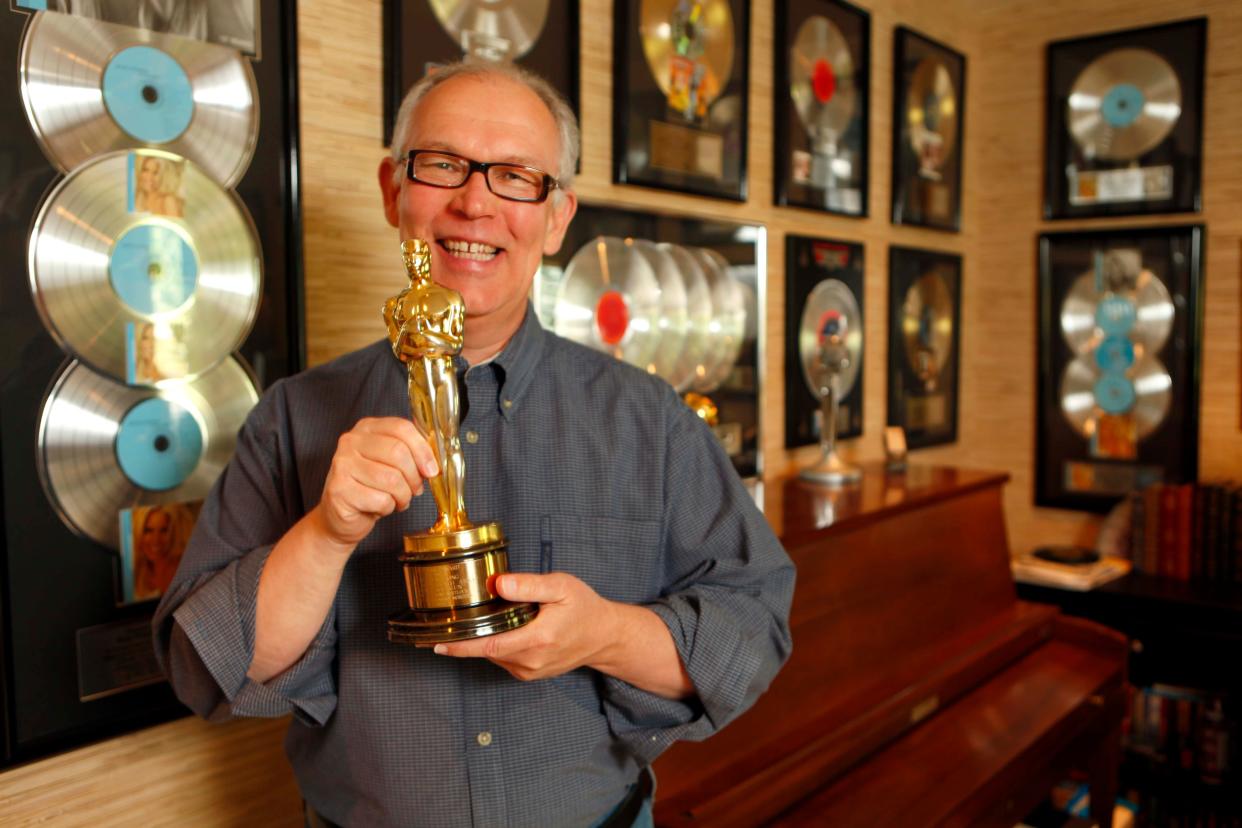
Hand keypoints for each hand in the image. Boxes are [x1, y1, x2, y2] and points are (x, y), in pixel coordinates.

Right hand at [312, 417, 438, 549]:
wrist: (341, 515)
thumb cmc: (370, 488)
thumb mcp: (391, 464)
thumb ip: (410, 455)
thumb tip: (432, 463)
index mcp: (367, 428)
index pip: (401, 428)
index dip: (423, 450)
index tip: (432, 469)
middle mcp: (351, 441)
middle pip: (398, 452)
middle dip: (414, 476)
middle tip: (415, 489)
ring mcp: (342, 464)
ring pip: (392, 479)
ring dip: (403, 495)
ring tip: (398, 500)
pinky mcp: (339, 489)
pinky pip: (381, 499)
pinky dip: (389, 508)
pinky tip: (381, 507)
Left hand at [433, 572, 616, 681]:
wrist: (604, 636)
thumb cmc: (584, 608)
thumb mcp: (561, 587)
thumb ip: (529, 585)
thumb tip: (499, 584)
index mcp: (538, 639)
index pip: (490, 645)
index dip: (461, 645)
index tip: (437, 643)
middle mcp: (531, 661)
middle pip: (487, 650)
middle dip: (466, 638)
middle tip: (450, 621)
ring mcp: (530, 671)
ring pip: (493, 655)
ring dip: (482, 641)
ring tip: (480, 620)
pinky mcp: (529, 674)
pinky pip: (503, 659)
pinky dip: (496, 646)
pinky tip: (501, 629)